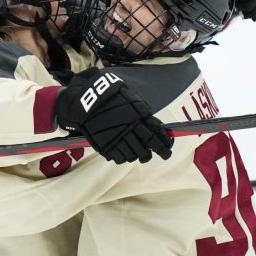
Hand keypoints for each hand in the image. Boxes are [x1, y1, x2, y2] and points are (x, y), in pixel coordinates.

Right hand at [56, 68, 173, 163]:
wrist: (87, 100)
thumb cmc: (110, 97)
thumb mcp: (131, 98)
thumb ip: (143, 111)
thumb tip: (156, 126)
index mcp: (139, 115)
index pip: (158, 133)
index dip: (165, 142)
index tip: (168, 146)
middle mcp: (132, 129)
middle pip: (150, 146)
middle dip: (160, 152)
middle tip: (163, 155)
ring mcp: (119, 138)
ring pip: (136, 154)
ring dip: (142, 155)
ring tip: (142, 154)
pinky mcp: (108, 146)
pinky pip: (121, 158)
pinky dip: (126, 158)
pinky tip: (126, 154)